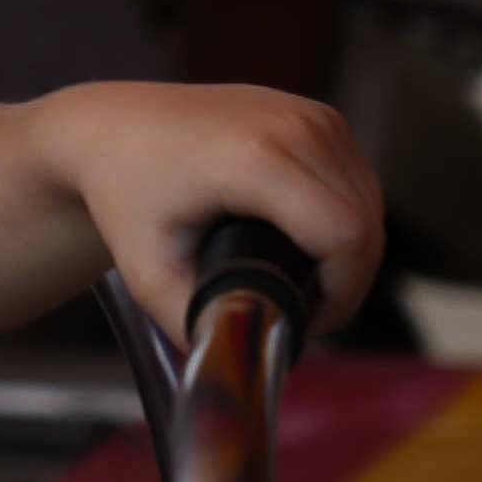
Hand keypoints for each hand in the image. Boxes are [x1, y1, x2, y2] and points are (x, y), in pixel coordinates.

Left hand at [27, 80, 384, 333]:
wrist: (111, 128)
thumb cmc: (125, 196)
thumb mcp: (149, 274)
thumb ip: (198, 327)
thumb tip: (243, 368)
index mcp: (253, 158)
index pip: (346, 235)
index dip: (342, 292)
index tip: (309, 322)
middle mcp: (290, 126)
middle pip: (366, 223)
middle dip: (349, 281)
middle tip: (308, 313)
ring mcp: (308, 114)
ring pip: (369, 202)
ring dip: (354, 251)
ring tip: (309, 284)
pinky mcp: (316, 114)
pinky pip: (358, 179)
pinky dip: (349, 217)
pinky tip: (315, 244)